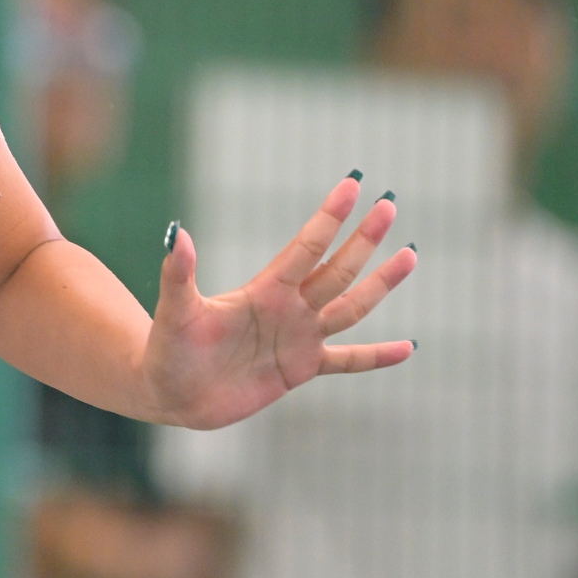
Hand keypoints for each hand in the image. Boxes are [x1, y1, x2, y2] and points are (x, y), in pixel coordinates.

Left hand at [142, 174, 416, 429]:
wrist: (170, 392)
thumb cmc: (168, 349)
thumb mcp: (175, 311)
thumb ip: (179, 274)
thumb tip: (176, 232)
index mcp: (264, 290)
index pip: (305, 248)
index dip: (328, 218)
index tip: (351, 185)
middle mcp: (288, 308)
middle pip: (336, 270)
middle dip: (363, 240)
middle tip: (388, 205)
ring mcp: (298, 337)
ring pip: (350, 307)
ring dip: (379, 284)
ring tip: (409, 255)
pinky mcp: (300, 369)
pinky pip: (347, 361)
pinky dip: (375, 356)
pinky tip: (407, 349)